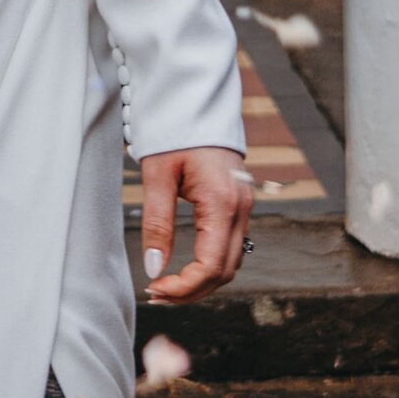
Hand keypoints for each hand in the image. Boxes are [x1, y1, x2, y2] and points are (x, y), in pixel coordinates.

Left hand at [139, 145, 253, 303]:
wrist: (197, 102)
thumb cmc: (175, 132)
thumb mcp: (157, 176)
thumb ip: (157, 223)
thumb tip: (154, 267)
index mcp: (222, 203)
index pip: (211, 266)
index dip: (184, 287)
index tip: (155, 289)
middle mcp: (241, 209)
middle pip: (224, 271)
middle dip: (192, 291)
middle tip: (156, 295)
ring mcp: (244, 207)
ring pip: (231, 263)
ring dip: (202, 282)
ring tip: (167, 286)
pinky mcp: (238, 204)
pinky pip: (231, 247)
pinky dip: (210, 265)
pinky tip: (185, 268)